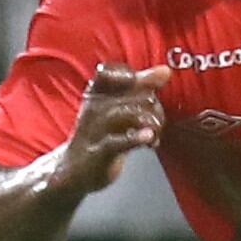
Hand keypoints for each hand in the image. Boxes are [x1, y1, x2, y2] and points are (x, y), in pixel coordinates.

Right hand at [59, 61, 166, 193]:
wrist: (74, 170)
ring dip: (147, 120)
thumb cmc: (101, 134)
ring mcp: (93, 131)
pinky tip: (150, 138)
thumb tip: (166, 70)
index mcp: (95, 95)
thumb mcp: (119, 109)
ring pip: (122, 114)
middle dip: (150, 104)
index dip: (124, 74)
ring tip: (156, 129)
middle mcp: (92, 109)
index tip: (137, 82)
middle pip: (125, 94)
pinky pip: (116, 142)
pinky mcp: (97, 154)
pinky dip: (135, 138)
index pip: (105, 72)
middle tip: (158, 118)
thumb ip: (142, 88)